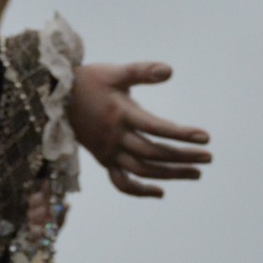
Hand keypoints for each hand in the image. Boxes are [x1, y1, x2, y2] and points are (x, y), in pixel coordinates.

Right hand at [67, 62, 211, 198]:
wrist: (54, 97)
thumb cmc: (89, 80)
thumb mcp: (116, 71)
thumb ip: (143, 71)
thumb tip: (170, 71)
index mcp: (122, 114)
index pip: (158, 128)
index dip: (183, 134)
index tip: (206, 137)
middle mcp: (115, 138)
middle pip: (154, 154)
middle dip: (183, 157)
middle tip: (208, 158)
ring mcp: (108, 152)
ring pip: (142, 170)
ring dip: (170, 174)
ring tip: (196, 173)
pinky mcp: (102, 160)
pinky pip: (121, 182)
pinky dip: (139, 191)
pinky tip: (160, 192)